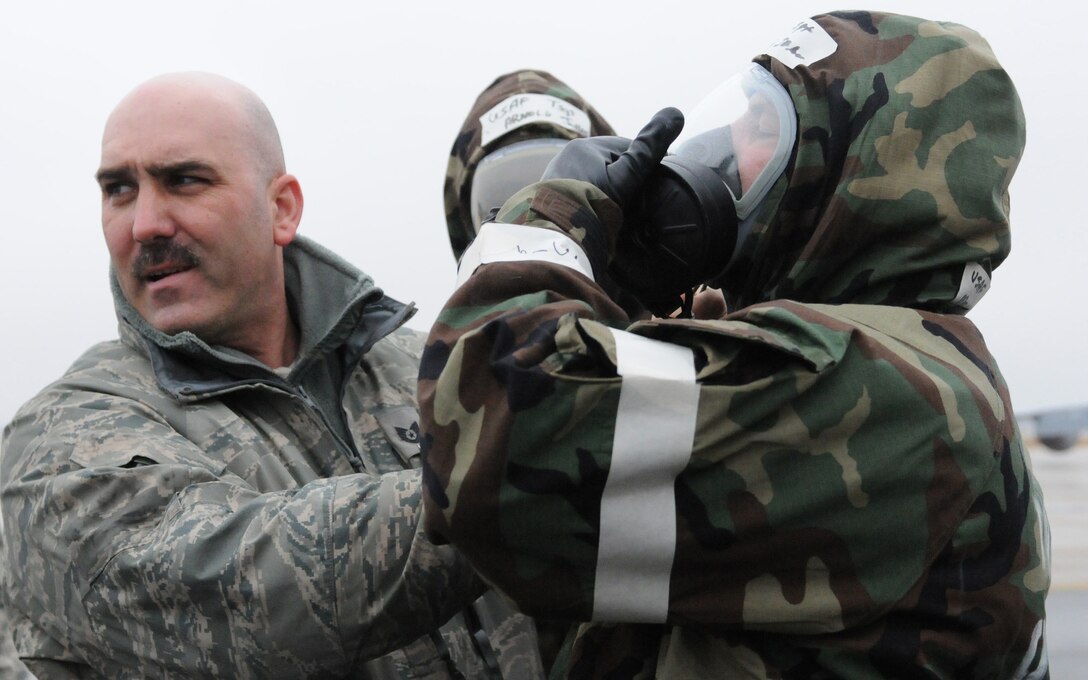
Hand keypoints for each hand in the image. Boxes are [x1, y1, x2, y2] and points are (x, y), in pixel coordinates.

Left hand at [542, 107, 684, 210]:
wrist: (553, 239)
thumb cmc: (592, 207)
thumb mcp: (626, 178)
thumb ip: (648, 150)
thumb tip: (676, 112)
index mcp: (586, 146)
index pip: (628, 150)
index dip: (648, 167)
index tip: (661, 187)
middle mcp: (568, 157)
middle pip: (611, 165)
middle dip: (627, 180)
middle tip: (642, 206)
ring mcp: (557, 177)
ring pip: (597, 179)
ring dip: (610, 192)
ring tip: (622, 215)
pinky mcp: (553, 197)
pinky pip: (582, 193)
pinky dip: (594, 202)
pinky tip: (601, 217)